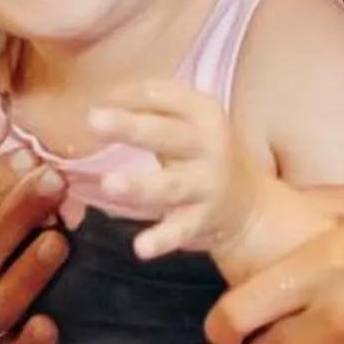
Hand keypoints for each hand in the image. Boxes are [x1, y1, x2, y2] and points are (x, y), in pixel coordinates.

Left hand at [87, 81, 263, 261]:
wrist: (249, 204)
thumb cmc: (202, 152)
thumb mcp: (190, 120)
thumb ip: (151, 105)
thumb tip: (100, 101)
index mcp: (203, 112)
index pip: (161, 96)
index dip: (125, 97)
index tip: (95, 102)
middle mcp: (209, 145)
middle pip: (166, 133)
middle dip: (131, 127)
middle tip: (94, 120)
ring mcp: (206, 184)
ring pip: (170, 185)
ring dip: (140, 185)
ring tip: (110, 184)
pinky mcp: (202, 219)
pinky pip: (180, 230)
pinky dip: (163, 239)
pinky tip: (142, 248)